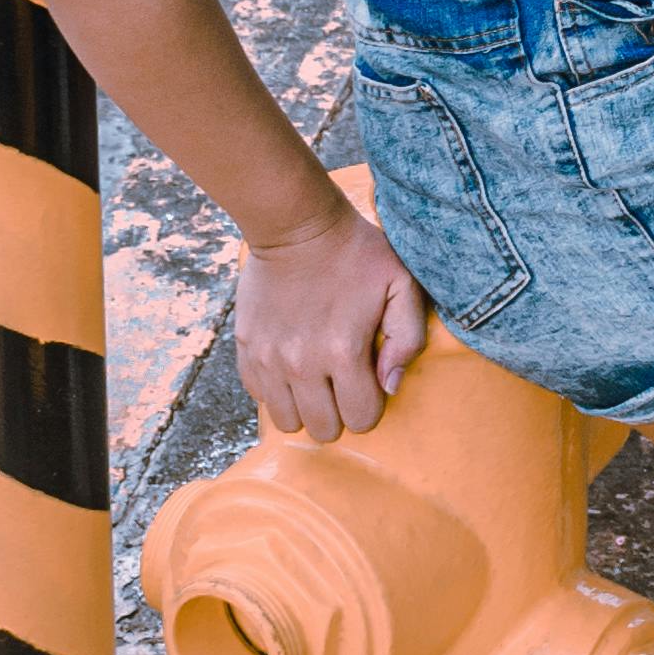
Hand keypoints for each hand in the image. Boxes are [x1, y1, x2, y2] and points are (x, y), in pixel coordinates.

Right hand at [234, 196, 429, 441]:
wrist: (297, 225)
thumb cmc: (357, 252)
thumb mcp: (402, 284)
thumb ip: (408, 338)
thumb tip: (390, 385)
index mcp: (343, 352)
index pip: (360, 419)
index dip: (370, 406)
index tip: (369, 382)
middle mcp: (301, 363)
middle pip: (322, 429)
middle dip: (339, 414)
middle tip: (343, 384)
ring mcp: (268, 358)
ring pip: (287, 421)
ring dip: (306, 407)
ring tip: (317, 380)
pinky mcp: (245, 348)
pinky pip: (259, 396)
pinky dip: (277, 390)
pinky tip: (292, 366)